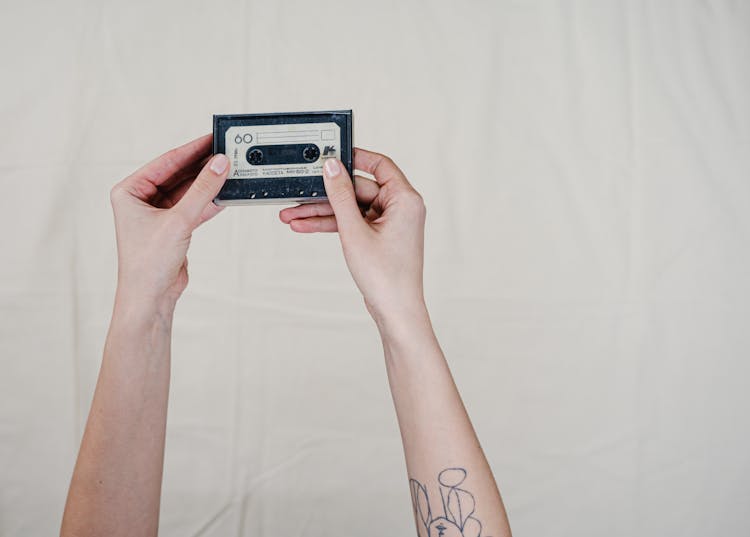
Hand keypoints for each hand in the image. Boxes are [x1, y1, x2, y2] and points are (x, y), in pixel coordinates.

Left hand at [109, 134, 228, 311]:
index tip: (211, 139)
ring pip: (188, 191)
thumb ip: (202, 191)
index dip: (191, 150)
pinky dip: (209, 202)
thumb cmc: (148, 263)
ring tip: (229, 171)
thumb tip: (219, 165)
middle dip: (202, 166)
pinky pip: (193, 207)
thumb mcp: (179, 220)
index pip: (166, 162)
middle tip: (225, 152)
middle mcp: (141, 200)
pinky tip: (225, 194)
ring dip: (208, 184)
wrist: (150, 298)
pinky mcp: (172, 228)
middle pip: (178, 175)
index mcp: (129, 191)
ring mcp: (158, 214)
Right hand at [279, 149, 426, 324]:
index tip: (331, 155)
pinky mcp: (379, 237)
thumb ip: (341, 196)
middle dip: (326, 195)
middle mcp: (401, 208)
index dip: (354, 158)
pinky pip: (353, 222)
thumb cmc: (387, 277)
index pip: (379, 164)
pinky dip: (332, 224)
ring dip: (322, 212)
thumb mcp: (355, 231)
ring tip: (293, 215)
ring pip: (351, 208)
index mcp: (405, 199)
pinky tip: (306, 225)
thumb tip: (332, 168)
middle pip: (358, 189)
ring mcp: (389, 223)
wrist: (395, 310)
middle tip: (298, 195)